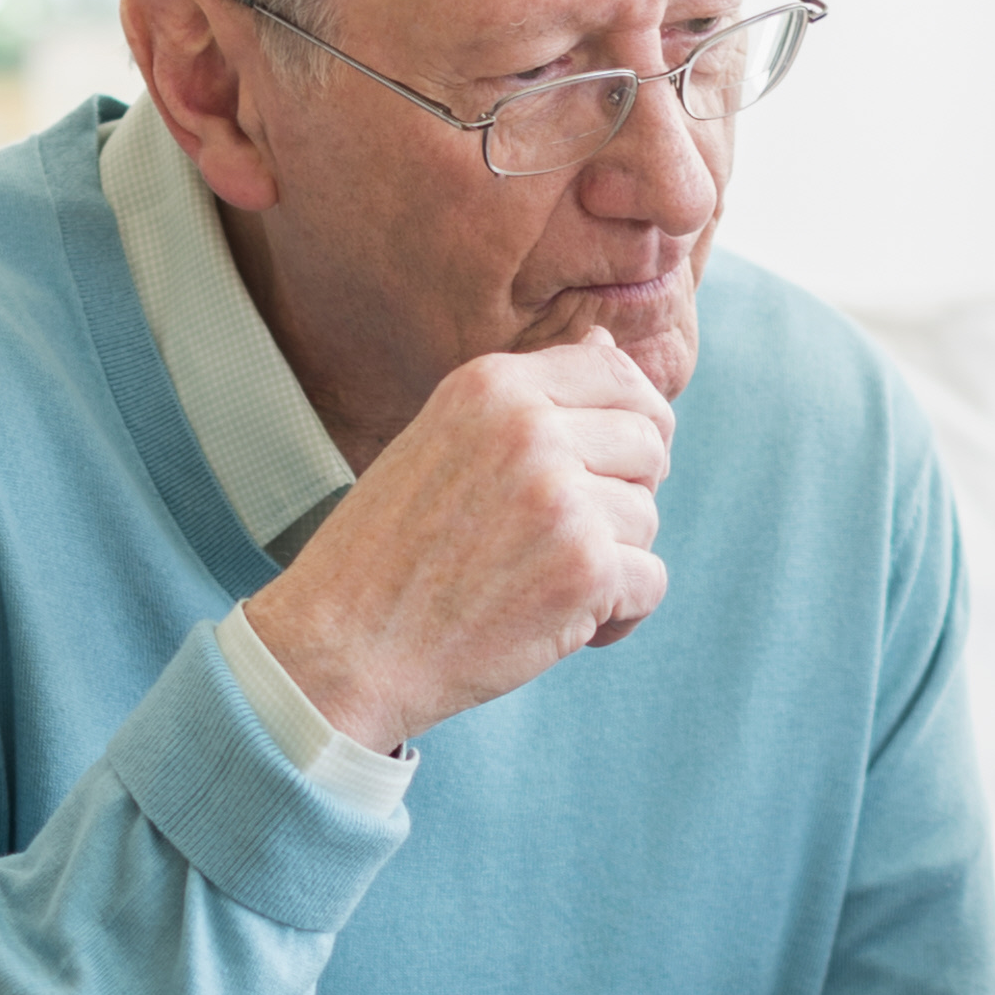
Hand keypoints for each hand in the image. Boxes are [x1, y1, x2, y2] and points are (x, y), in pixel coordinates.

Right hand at [240, 336, 671, 753]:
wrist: (342, 649)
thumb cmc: (388, 554)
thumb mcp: (443, 441)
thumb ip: (527, 399)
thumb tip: (604, 345)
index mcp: (492, 386)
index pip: (616, 372)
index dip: (637, 420)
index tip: (616, 466)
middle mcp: (530, 428)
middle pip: (648, 443)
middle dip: (624, 496)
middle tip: (567, 541)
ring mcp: (561, 498)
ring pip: (647, 518)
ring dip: (613, 561)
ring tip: (540, 586)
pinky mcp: (585, 569)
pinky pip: (651, 582)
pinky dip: (618, 616)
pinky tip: (561, 626)